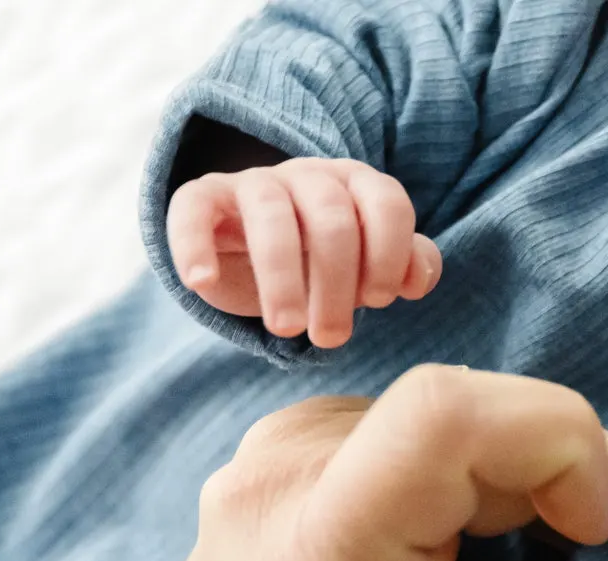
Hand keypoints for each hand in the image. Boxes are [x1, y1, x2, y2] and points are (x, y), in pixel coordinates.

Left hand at [83, 365, 607, 560]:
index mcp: (320, 556)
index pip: (457, 416)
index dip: (567, 452)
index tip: (596, 547)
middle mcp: (288, 469)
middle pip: (482, 410)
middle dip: (570, 485)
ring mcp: (285, 447)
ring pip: (467, 422)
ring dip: (529, 494)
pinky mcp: (299, 450)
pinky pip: (430, 437)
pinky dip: (485, 495)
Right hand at [166, 157, 440, 346]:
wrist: (253, 251)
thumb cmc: (325, 265)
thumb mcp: (368, 268)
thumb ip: (404, 266)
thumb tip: (414, 279)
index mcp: (357, 187)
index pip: (388, 203)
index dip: (388, 255)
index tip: (376, 302)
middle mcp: (309, 177)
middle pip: (331, 218)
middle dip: (336, 285)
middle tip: (331, 337)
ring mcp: (255, 183)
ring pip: (270, 213)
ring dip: (280, 277)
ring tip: (286, 329)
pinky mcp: (204, 197)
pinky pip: (193, 206)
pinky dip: (193, 244)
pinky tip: (202, 284)